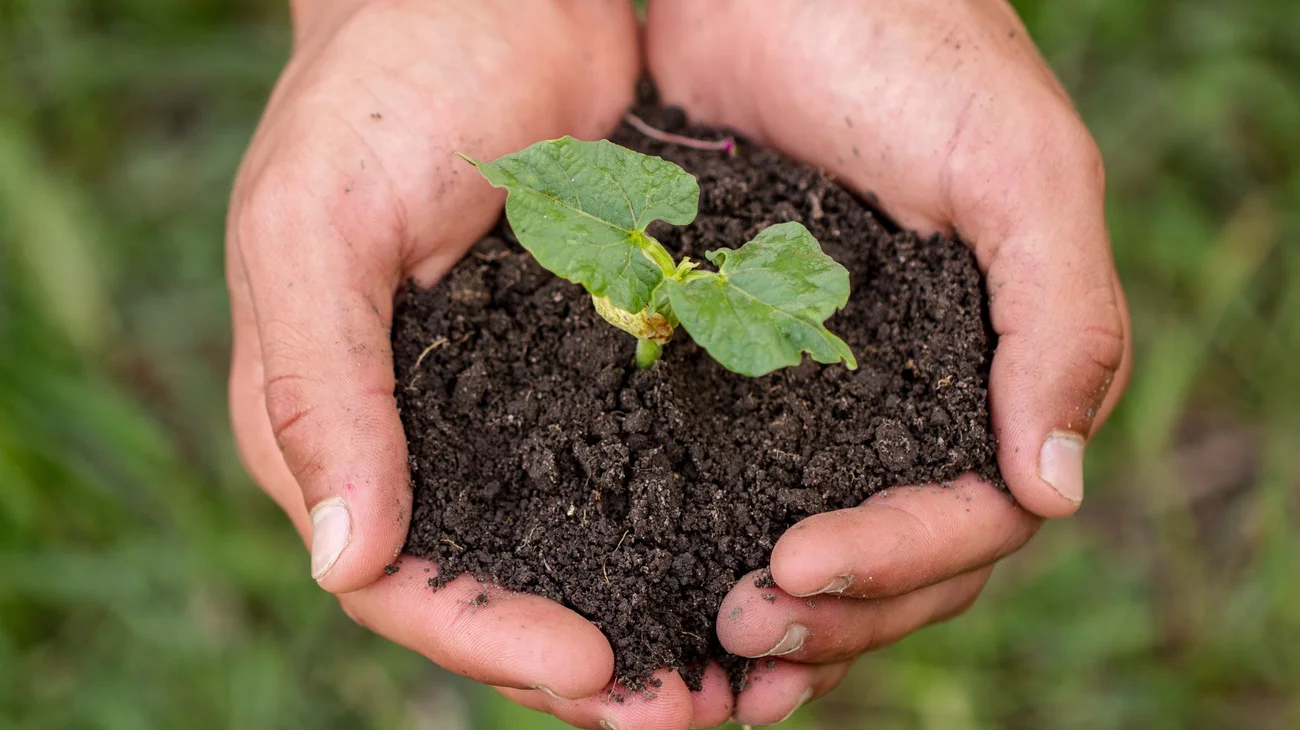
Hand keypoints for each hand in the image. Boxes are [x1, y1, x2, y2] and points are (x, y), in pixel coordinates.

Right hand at [227, 2, 727, 726]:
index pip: (396, 580)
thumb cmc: (381, 89)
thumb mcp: (316, 226)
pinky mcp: (586, 368)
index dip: (488, 641)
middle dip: (577, 665)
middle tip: (680, 715)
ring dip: (640, 621)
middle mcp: (419, 437)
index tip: (594, 669)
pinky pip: (627, 475)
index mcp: (332, 423)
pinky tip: (742, 567)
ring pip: (568, 552)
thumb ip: (319, 388)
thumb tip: (344, 560)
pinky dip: (674, 534)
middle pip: (491, 592)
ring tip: (727, 681)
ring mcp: (507, 410)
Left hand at [647, 0, 1132, 723]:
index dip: (895, 562)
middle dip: (828, 612)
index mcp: (997, 370)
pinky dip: (707, 543)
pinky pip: (731, 478)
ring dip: (775, 613)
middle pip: (897, 557)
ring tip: (705, 651)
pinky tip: (663, 585)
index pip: (972, 517)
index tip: (794, 565)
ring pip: (817, 538)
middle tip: (736, 626)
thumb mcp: (1018, 170)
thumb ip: (1060, 324)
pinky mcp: (739, 363)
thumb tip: (1053, 492)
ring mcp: (824, 390)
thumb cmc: (912, 45)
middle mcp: (915, 398)